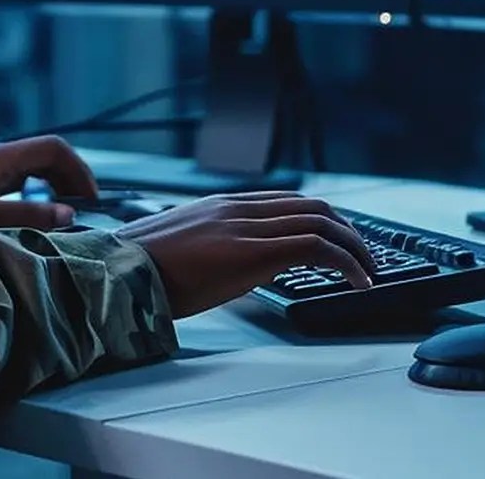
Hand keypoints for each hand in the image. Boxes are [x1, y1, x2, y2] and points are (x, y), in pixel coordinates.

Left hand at [0, 136, 98, 244]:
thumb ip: (25, 217)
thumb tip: (68, 213)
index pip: (53, 148)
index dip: (79, 171)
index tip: (92, 202)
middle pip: (44, 158)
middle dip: (69, 181)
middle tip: (82, 215)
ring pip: (29, 172)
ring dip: (50, 191)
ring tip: (61, 222)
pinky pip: (12, 185)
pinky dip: (30, 198)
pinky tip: (28, 223)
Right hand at [116, 192, 375, 317]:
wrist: (117, 274)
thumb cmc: (138, 270)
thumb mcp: (181, 250)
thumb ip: (210, 247)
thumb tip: (230, 265)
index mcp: (220, 206)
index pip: (287, 201)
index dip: (321, 220)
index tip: (337, 243)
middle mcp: (237, 208)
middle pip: (312, 206)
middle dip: (347, 231)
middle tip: (363, 258)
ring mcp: (245, 227)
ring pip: (321, 221)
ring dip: (354, 247)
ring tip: (367, 273)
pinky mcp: (253, 251)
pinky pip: (316, 247)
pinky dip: (346, 262)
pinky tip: (356, 282)